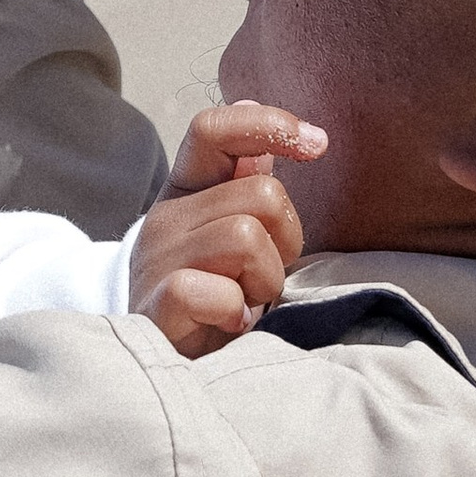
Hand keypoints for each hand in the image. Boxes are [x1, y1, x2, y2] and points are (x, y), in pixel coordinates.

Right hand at [127, 102, 327, 355]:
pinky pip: (217, 291)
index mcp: (185, 190)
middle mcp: (165, 217)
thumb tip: (257, 116)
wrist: (157, 360)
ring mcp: (157, 261)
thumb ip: (244, 182)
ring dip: (263, 281)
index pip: (214, 130)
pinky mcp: (156, 306)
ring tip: (244, 302)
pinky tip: (228, 323)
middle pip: (261, 194)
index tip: (319, 144)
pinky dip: (235, 311)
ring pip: (246, 239)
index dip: (269, 124)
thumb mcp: (227, 234)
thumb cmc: (207, 295)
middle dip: (285, 240)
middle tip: (263, 277)